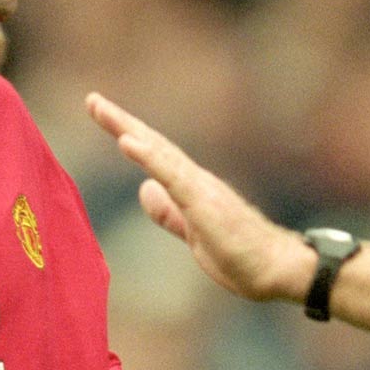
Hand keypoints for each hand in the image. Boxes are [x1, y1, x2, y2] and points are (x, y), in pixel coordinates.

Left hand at [86, 94, 311, 302]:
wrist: (277, 269)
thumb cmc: (243, 255)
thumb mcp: (193, 232)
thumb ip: (169, 212)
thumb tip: (145, 190)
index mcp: (191, 188)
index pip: (155, 156)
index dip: (129, 134)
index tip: (103, 114)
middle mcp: (195, 180)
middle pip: (153, 144)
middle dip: (121, 121)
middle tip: (92, 100)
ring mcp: (200, 188)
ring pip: (160, 152)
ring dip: (128, 129)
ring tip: (101, 109)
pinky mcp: (204, 203)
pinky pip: (172, 176)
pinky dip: (148, 156)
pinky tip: (127, 141)